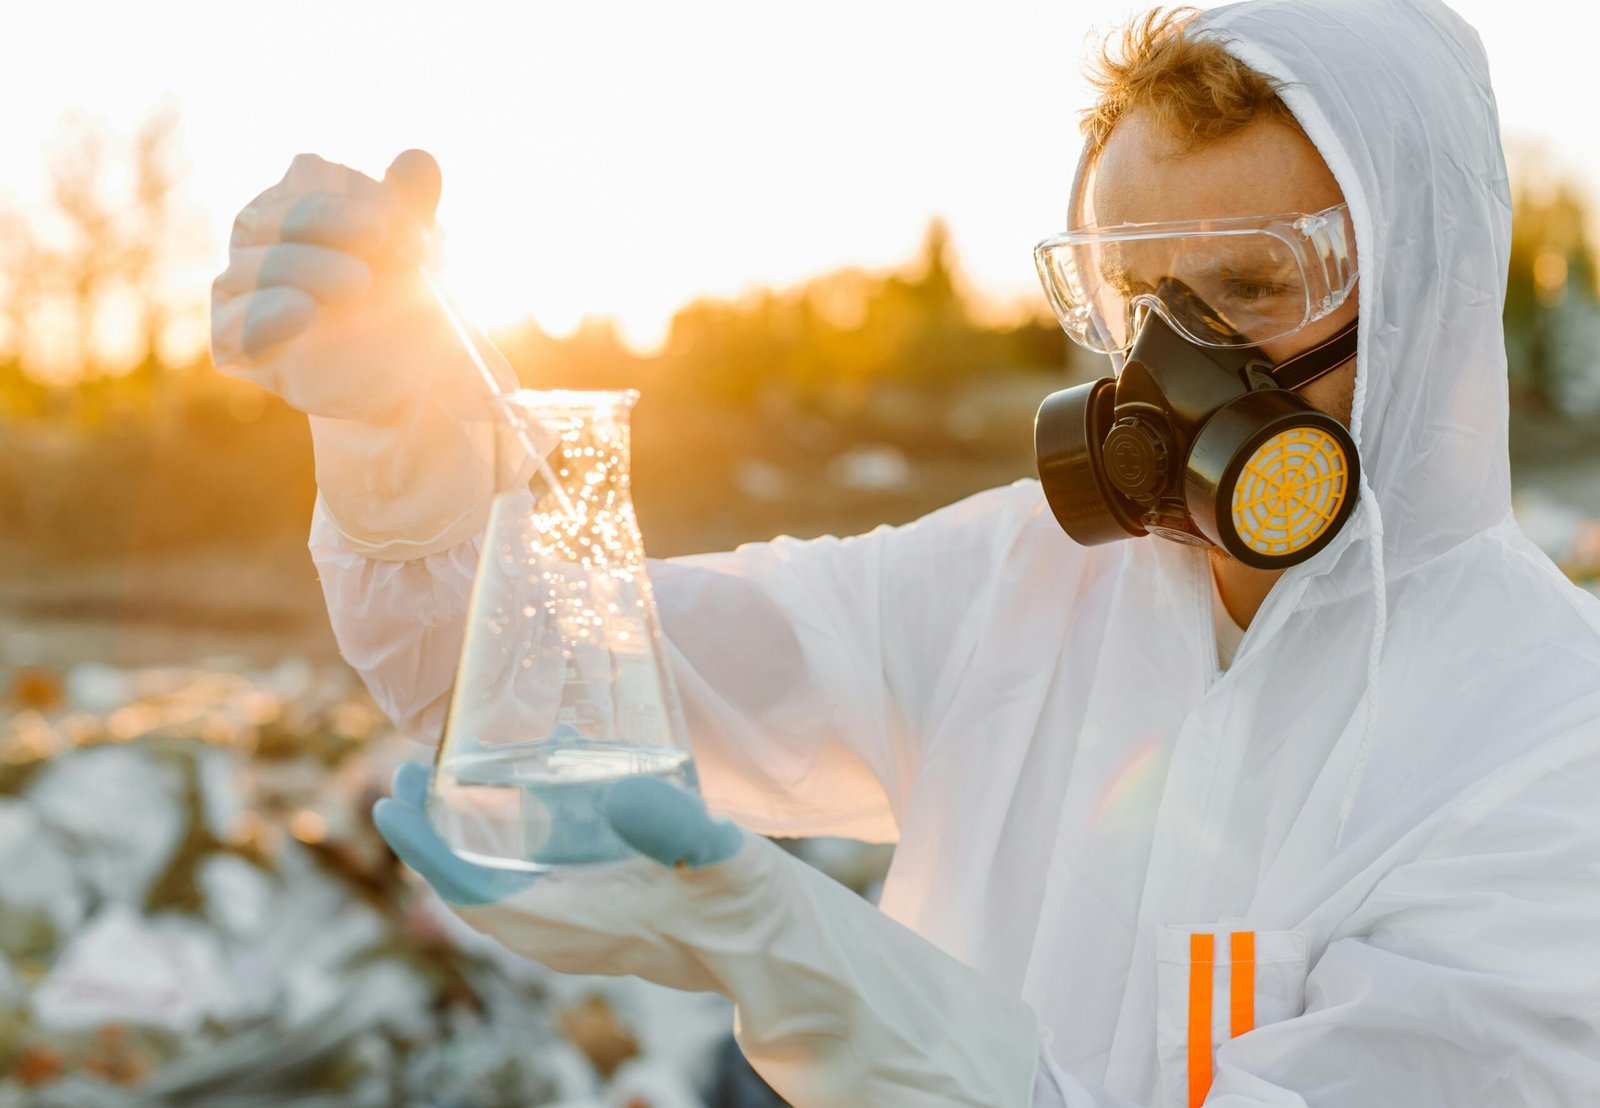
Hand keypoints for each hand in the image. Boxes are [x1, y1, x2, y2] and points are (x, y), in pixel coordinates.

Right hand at [210, 151, 522, 558]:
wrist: (406, 377)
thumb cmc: (402, 301)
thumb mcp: (415, 253)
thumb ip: (412, 207)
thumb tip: (418, 158)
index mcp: (293, 206)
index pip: (305, 181)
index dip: (349, 194)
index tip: (395, 217)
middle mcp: (256, 242)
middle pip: (274, 218)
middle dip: (327, 221)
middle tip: (382, 236)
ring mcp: (240, 292)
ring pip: (254, 267)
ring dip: (309, 268)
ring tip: (360, 284)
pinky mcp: (236, 344)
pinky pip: (237, 326)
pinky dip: (267, 316)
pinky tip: (303, 311)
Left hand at [375, 763, 1040, 1106]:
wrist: (810, 969)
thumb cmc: (777, 928)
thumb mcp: (736, 869)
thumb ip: (684, 834)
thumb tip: (617, 796)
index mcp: (596, 922)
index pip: (484, 895)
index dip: (431, 850)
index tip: (393, 800)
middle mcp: (586, 929)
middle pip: (482, 893)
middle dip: (436, 841)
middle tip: (404, 779)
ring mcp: (604, 924)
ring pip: (512, 891)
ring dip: (474, 844)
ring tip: (453, 785)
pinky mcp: (628, 913)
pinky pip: (550, 883)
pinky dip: (524, 846)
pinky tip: (546, 799)